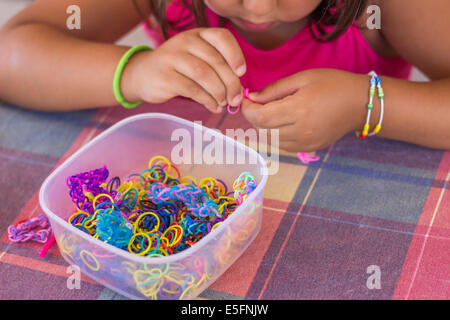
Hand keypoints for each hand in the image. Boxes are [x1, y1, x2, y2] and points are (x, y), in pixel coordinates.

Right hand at [122, 28, 245, 112]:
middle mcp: (185, 41)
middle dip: (230, 83)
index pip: (222, 37)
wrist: (142, 74)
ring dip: (219, 92)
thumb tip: (238, 90)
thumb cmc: (177, 69)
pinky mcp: (165, 77)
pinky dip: (207, 101)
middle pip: (215, 61)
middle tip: (235, 99)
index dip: (235, 55)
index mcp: (197, 35)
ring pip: (204, 75)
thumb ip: (216, 67)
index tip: (241, 73)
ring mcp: (172, 58)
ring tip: (223, 103)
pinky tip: (213, 107)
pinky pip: (192, 90)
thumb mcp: (196, 58)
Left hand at [242, 69, 369, 151]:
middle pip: (262, 131)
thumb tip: (252, 98)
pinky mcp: (309, 149)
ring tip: (269, 112)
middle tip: (256, 103)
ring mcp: (305, 143)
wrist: (361, 104)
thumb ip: (274, 90)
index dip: (247, 110)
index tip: (245, 99)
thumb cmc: (333, 84)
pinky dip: (274, 135)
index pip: (260, 118)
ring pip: (270, 141)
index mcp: (299, 110)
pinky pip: (282, 146)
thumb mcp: (303, 78)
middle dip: (253, 118)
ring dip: (263, 128)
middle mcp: (301, 131)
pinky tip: (281, 122)